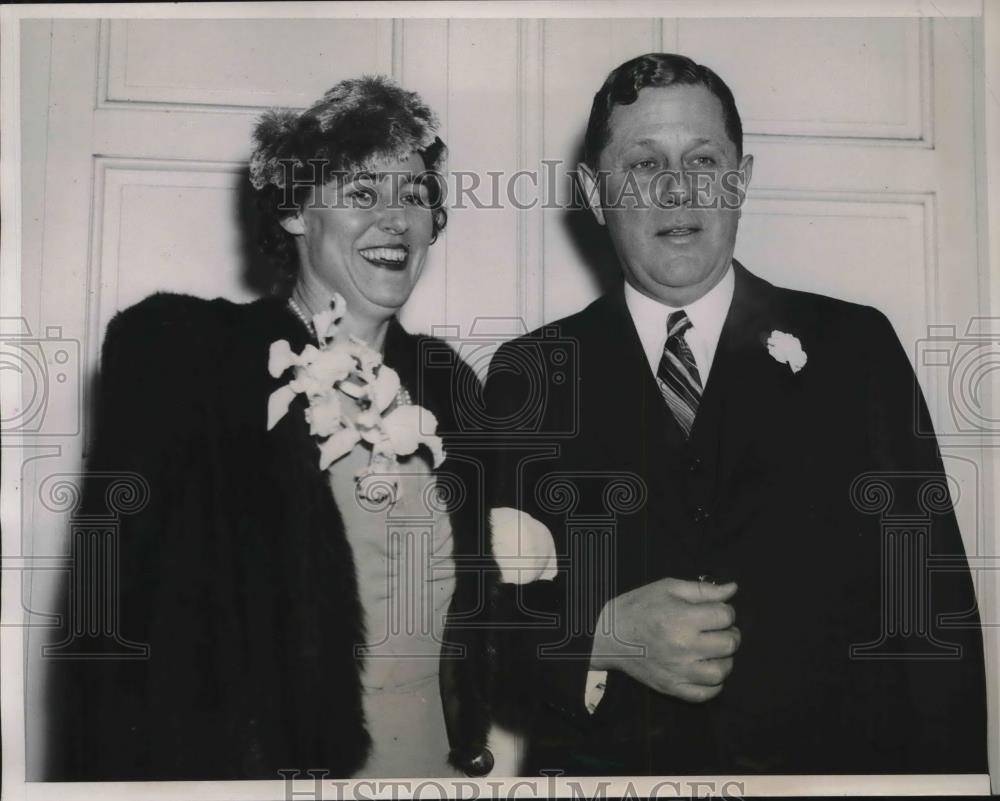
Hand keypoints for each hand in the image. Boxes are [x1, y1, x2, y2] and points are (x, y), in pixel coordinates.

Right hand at [590, 577, 739, 702]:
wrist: (609, 635)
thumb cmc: (639, 607)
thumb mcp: (668, 588)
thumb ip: (702, 590)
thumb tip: (732, 589)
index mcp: (682, 618)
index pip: (725, 616)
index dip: (725, 611)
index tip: (716, 611)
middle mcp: (683, 647)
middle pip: (729, 643)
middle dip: (729, 633)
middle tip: (716, 630)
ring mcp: (679, 671)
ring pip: (722, 671)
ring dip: (724, 659)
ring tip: (712, 650)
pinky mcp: (672, 687)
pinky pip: (706, 693)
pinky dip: (713, 684)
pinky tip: (705, 669)